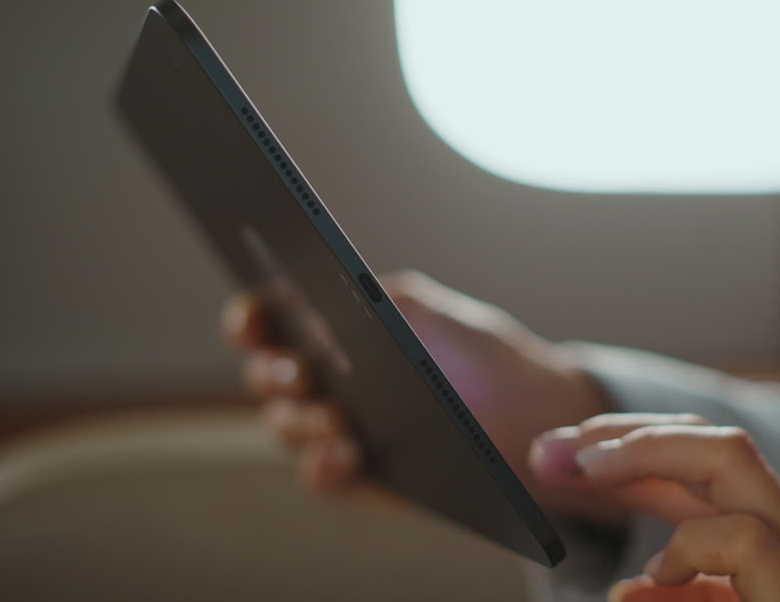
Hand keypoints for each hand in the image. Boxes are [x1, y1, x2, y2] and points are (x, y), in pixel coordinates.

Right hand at [224, 270, 614, 518]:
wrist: (530, 416)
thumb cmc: (476, 353)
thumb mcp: (425, 312)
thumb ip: (372, 300)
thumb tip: (318, 300)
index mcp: (332, 331)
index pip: (269, 322)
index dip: (249, 320)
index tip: (253, 318)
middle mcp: (322, 382)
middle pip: (267, 377)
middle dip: (275, 373)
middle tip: (298, 373)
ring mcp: (334, 432)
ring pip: (287, 427)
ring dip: (303, 420)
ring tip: (336, 417)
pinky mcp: (356, 479)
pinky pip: (318, 476)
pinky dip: (322, 464)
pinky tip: (344, 453)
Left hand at [533, 414, 779, 601]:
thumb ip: (691, 595)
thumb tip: (626, 589)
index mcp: (778, 524)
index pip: (696, 464)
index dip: (626, 452)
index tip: (562, 458)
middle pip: (706, 441)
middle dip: (625, 432)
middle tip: (552, 448)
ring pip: (728, 455)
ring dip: (648, 450)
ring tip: (590, 466)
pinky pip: (742, 537)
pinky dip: (690, 547)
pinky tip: (661, 575)